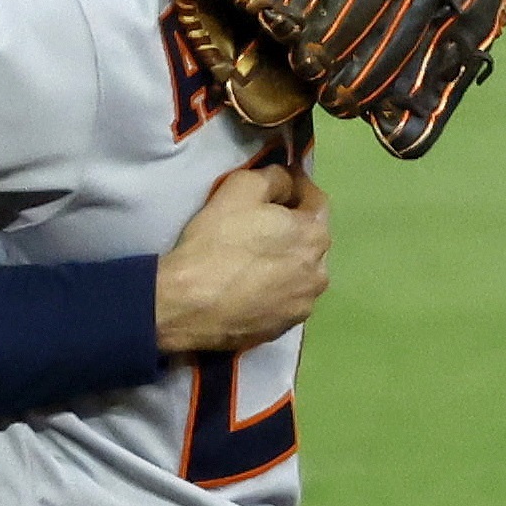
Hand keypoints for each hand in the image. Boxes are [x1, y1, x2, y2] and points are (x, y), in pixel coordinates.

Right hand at [151, 161, 327, 353]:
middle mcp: (319, 272)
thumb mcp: (241, 187)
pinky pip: (285, 299)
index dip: (297, 188)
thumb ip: (275, 177)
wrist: (186, 304)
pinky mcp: (283, 328)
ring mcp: (303, 305)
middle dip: (293, 227)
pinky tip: (250, 287)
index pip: (316, 200)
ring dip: (286, 261)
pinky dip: (275, 289)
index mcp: (315, 234)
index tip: (280, 185)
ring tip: (256, 260)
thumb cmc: (215, 241)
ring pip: (300, 272)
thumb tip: (288, 183)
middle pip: (310, 239)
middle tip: (262, 224)